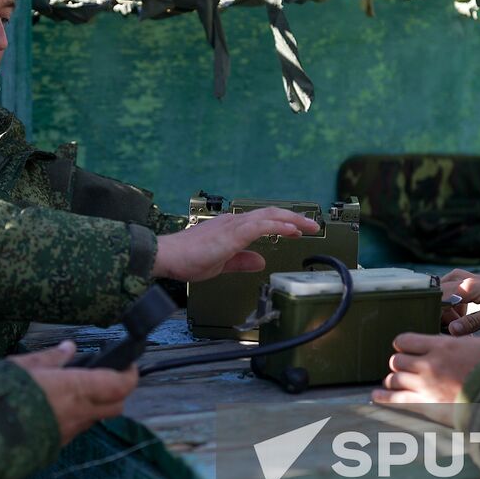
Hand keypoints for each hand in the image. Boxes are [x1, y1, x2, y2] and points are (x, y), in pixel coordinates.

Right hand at [10, 341, 138, 445]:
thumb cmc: (0, 396)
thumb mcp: (23, 366)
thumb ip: (50, 359)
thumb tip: (68, 348)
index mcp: (76, 389)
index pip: (120, 385)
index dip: (129, 374)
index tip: (126, 364)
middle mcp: (78, 414)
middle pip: (116, 406)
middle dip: (117, 392)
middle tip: (105, 377)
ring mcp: (68, 434)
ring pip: (94, 419)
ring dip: (93, 406)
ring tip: (72, 391)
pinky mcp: (55, 448)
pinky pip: (73, 431)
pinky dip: (72, 418)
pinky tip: (52, 409)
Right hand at [151, 208, 318, 280]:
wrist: (166, 257)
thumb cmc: (185, 260)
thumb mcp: (221, 264)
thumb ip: (241, 261)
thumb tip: (260, 261)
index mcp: (230, 229)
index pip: (262, 221)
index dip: (282, 223)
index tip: (298, 229)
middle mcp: (233, 222)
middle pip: (270, 214)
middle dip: (294, 219)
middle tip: (313, 225)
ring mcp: (233, 226)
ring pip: (269, 216)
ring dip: (291, 220)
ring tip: (309, 226)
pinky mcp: (232, 234)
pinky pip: (261, 226)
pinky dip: (279, 226)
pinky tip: (292, 231)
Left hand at [371, 332, 479, 413]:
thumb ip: (462, 341)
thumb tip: (456, 339)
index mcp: (440, 346)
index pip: (405, 341)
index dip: (403, 344)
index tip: (405, 347)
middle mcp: (428, 365)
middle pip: (396, 361)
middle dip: (399, 363)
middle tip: (404, 367)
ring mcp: (424, 386)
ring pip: (394, 379)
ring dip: (393, 380)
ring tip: (394, 382)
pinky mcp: (426, 405)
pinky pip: (397, 400)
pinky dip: (384, 398)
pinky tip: (377, 396)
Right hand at [441, 268, 479, 335]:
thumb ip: (471, 322)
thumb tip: (451, 331)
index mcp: (467, 287)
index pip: (439, 296)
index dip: (436, 312)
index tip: (440, 326)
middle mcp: (466, 280)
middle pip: (440, 289)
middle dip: (439, 307)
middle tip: (451, 324)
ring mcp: (473, 279)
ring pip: (448, 283)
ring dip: (446, 300)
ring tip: (457, 318)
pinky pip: (458, 283)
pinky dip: (455, 295)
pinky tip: (463, 308)